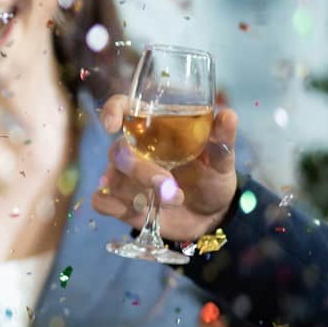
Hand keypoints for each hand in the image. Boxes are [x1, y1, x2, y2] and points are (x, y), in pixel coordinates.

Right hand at [92, 95, 240, 242]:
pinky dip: (114, 206)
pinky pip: (100, 202)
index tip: (112, 125)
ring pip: (112, 179)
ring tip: (175, 201)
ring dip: (139, 193)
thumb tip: (227, 115)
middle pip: (118, 151)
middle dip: (141, 170)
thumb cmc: (212, 179)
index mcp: (154, 130)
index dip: (112, 111)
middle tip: (169, 184)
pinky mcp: (121, 204)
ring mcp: (125, 178)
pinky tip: (140, 209)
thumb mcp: (222, 159)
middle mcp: (135, 151)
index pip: (124, 108)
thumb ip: (222, 138)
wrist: (212, 217)